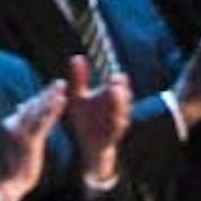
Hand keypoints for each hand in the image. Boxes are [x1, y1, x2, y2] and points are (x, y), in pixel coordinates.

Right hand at [0, 80, 68, 200]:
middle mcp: (13, 124)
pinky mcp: (28, 141)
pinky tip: (62, 102)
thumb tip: (21, 108)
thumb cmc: (14, 166)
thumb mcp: (18, 143)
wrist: (7, 184)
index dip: (41, 98)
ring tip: (62, 87)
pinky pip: (43, 122)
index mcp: (12, 125)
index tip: (53, 89)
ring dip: (50, 97)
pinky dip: (52, 111)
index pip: (28, 108)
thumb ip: (21, 127)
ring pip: (37, 110)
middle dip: (47, 93)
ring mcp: (20, 132)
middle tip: (60, 82)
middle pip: (33, 105)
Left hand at [64, 55, 130, 181]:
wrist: (88, 144)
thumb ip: (79, 78)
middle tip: (115, 82)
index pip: (117, 83)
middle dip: (120, 90)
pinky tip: (117, 120)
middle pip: (123, 96)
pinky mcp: (114, 134)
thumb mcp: (78, 97)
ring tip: (114, 94)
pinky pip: (117, 129)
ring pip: (122, 112)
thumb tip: (77, 57)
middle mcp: (117, 107)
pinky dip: (117, 124)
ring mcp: (118, 120)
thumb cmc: (84, 118)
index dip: (117, 80)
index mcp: (109, 95)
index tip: (114, 74)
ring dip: (120, 105)